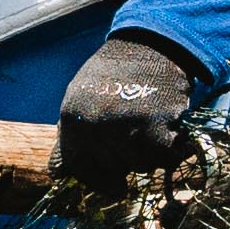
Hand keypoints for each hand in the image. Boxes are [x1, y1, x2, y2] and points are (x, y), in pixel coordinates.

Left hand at [50, 27, 206, 198]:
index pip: (78, 169)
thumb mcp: (78, 99)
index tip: (115, 184)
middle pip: (111, 171)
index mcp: (72, 119)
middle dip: (125, 161)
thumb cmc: (113, 76)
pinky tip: (169, 127)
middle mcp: (95, 128)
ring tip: (150, 123)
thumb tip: (57, 175)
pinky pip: (165, 160)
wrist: (151, 44)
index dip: (96, 179)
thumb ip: (69, 138)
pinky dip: (172, 148)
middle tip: (136, 133)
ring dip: (149, 154)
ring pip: (140, 167)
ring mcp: (126, 132)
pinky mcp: (157, 133)